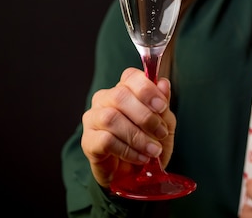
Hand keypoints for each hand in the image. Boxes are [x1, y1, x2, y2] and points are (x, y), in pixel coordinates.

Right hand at [80, 67, 175, 187]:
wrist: (134, 175)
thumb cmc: (148, 143)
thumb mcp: (164, 125)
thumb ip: (163, 105)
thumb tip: (164, 83)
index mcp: (124, 90)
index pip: (130, 76)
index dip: (146, 89)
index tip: (162, 106)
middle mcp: (105, 99)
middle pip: (120, 95)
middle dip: (145, 116)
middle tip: (161, 132)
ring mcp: (93, 119)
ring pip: (111, 118)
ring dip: (137, 136)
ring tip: (153, 150)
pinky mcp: (88, 141)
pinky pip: (106, 140)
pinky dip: (128, 150)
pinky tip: (140, 158)